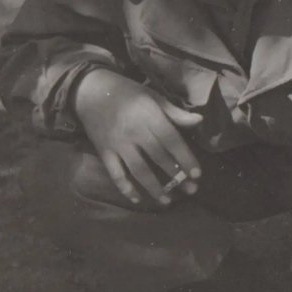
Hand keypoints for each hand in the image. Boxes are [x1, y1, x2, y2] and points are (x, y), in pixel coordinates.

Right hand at [72, 68, 202, 204]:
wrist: (91, 91)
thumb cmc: (128, 93)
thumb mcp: (153, 97)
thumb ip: (175, 113)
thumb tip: (199, 121)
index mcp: (149, 116)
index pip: (172, 140)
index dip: (186, 158)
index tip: (197, 174)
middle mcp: (134, 132)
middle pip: (158, 157)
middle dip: (176, 176)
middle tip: (192, 190)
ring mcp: (118, 144)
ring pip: (139, 170)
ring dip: (154, 187)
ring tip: (168, 201)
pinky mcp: (104, 152)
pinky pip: (115, 173)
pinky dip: (125, 188)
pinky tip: (137, 200)